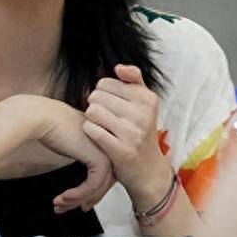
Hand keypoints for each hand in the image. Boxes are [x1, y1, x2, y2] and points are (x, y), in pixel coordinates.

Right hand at [35, 99, 115, 212]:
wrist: (42, 118)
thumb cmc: (52, 127)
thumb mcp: (72, 144)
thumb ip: (82, 156)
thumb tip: (83, 180)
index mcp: (105, 140)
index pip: (104, 174)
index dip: (91, 192)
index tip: (76, 203)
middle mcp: (109, 146)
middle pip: (103, 183)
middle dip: (85, 199)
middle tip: (66, 208)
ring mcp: (107, 152)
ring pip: (98, 187)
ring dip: (77, 199)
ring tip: (59, 205)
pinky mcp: (99, 159)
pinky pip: (92, 186)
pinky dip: (78, 195)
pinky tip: (63, 197)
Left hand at [83, 64, 172, 207]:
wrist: (148, 170)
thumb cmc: (141, 132)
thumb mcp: (145, 104)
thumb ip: (134, 80)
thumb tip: (117, 67)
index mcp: (148, 99)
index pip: (106, 82)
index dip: (101, 93)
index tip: (108, 104)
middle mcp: (142, 114)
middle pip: (97, 96)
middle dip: (94, 105)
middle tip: (101, 117)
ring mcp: (132, 133)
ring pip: (92, 111)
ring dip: (89, 118)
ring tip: (98, 124)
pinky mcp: (120, 150)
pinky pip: (91, 130)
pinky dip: (89, 131)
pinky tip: (95, 135)